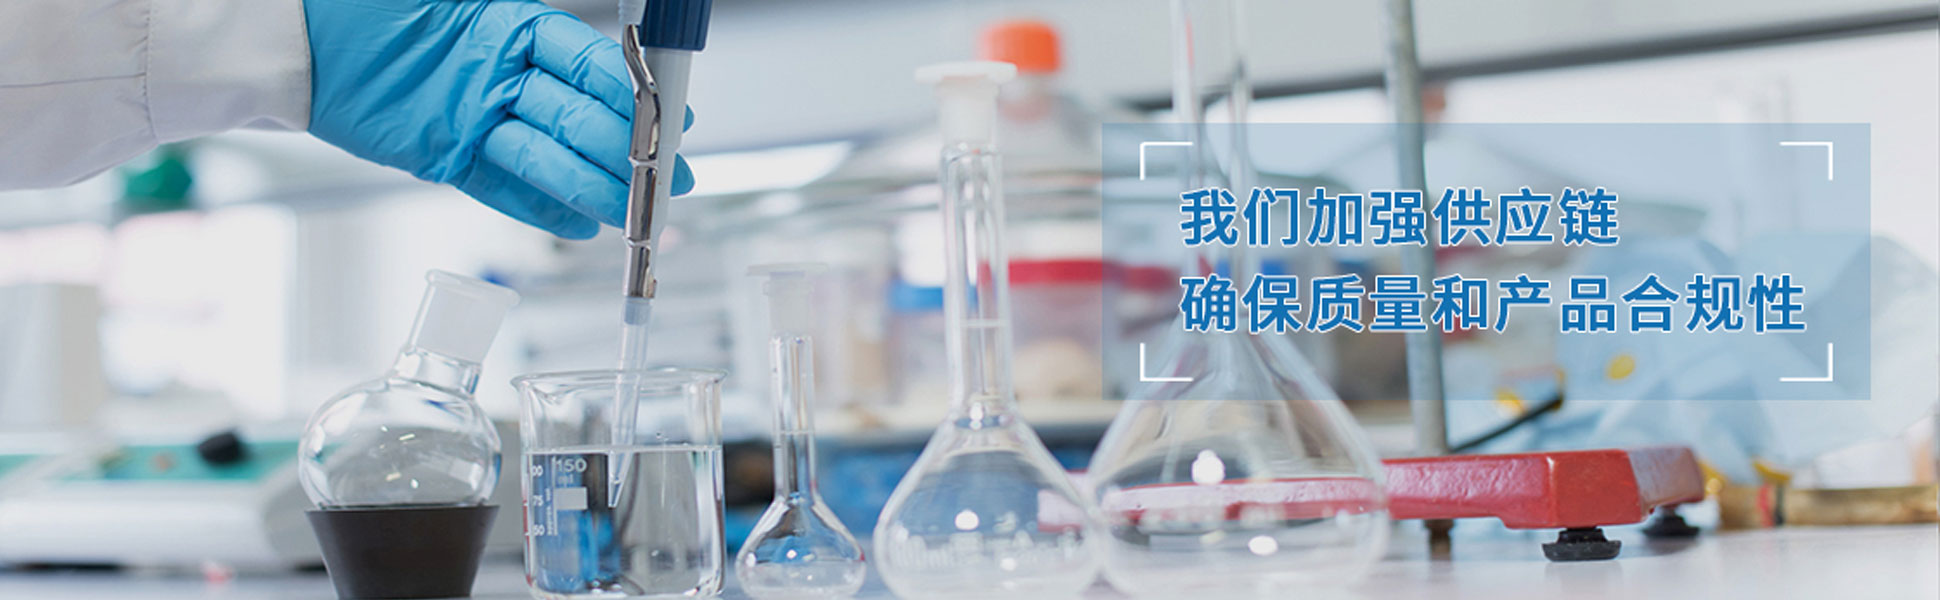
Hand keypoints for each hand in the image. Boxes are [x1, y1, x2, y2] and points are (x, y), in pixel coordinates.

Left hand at [304, 0, 693, 238]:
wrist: (291, 37)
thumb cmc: (363, 3)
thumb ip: (513, 16)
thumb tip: (592, 36)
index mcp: (510, 26)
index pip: (587, 59)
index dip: (631, 89)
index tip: (669, 114)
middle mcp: (501, 73)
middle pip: (578, 116)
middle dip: (628, 148)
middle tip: (667, 178)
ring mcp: (477, 116)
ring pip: (548, 156)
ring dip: (596, 186)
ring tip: (635, 211)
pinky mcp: (448, 154)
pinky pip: (503, 187)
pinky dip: (541, 205)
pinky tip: (581, 220)